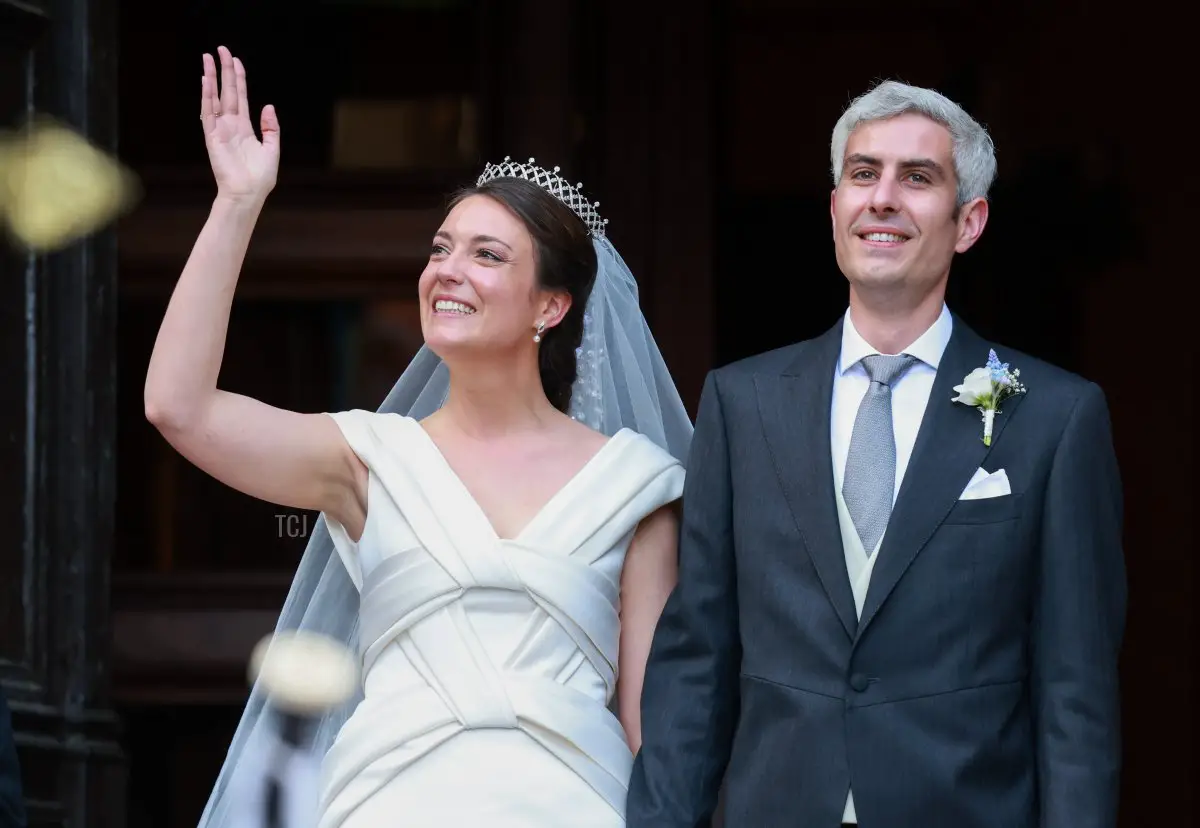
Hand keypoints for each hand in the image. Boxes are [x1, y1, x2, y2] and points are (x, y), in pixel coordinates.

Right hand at [200, 46, 278, 202]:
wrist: (248, 193)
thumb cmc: (260, 177)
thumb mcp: (272, 149)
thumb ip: (271, 128)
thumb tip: (268, 106)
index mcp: (245, 127)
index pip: (241, 97)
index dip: (239, 78)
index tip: (236, 60)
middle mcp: (230, 125)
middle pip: (227, 91)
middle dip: (225, 70)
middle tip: (221, 49)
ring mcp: (220, 129)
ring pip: (215, 97)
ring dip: (212, 77)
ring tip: (208, 57)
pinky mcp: (212, 136)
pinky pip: (208, 112)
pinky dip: (206, 96)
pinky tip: (206, 80)